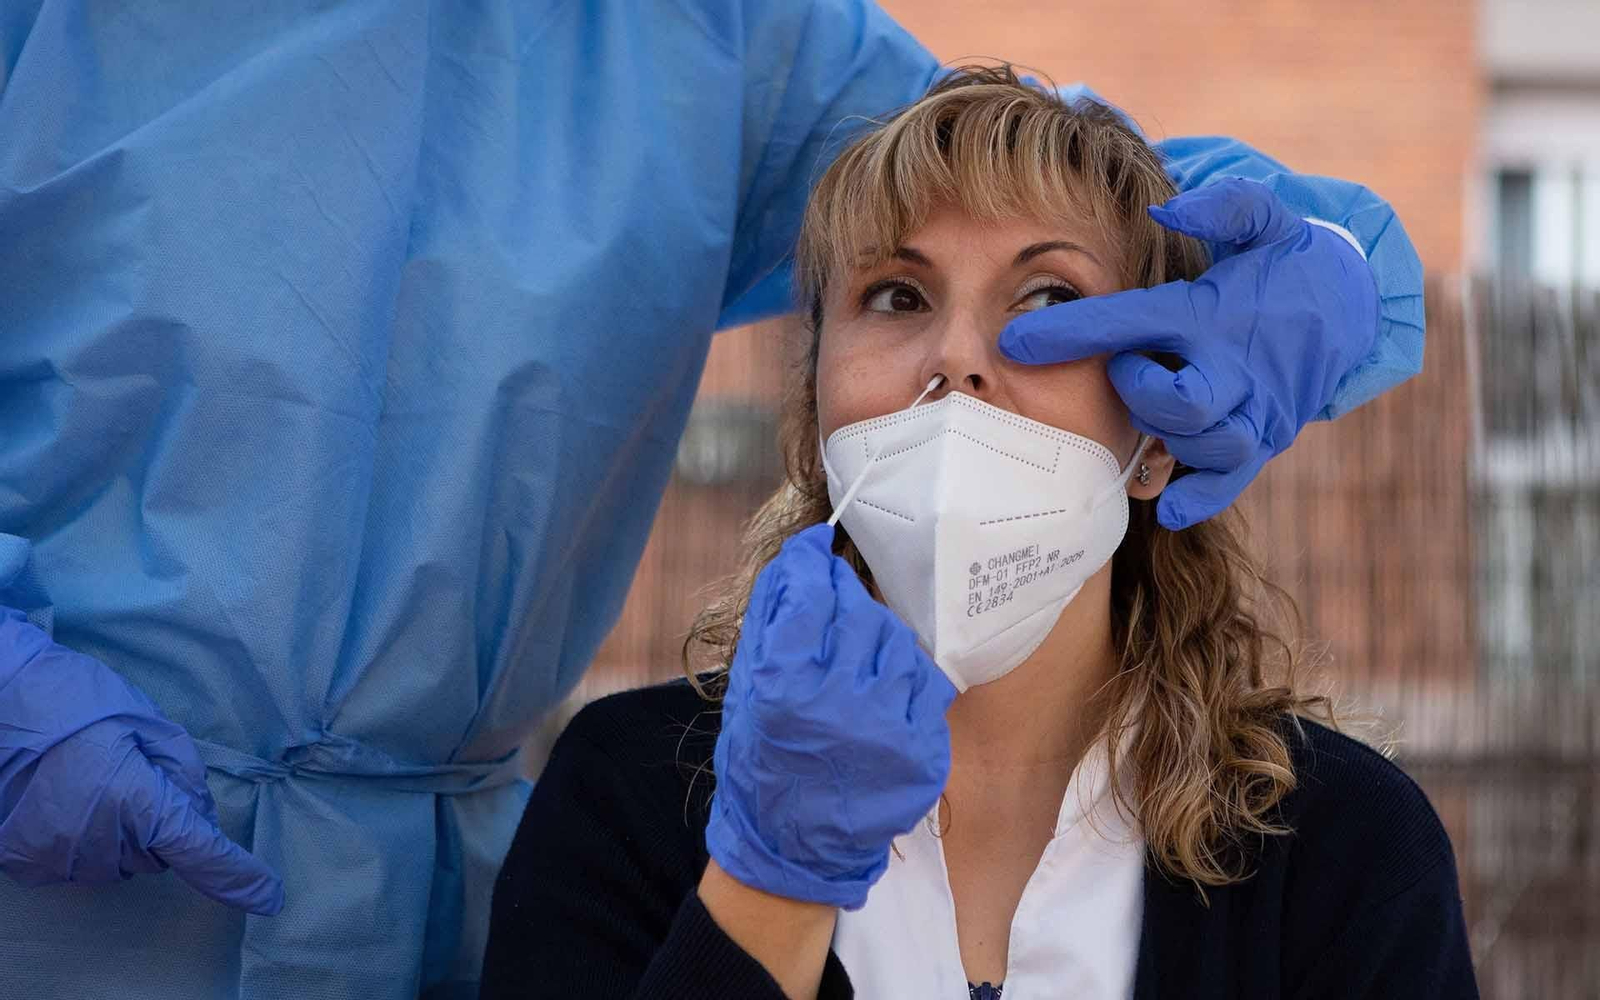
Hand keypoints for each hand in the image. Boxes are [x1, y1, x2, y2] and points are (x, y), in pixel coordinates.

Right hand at [0, 607, 284, 913]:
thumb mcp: (152, 724)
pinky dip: (84, 843)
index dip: (237, 877)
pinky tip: (69, 802)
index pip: (199, 851)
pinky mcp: (26, 863)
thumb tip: (197, 817)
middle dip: (161, 826)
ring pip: (120, 865)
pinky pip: (78, 867)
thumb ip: (185, 775)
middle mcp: (98, 839)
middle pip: (159, 856)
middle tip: (132, 777)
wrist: (5, 699)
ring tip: (93, 783)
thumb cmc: (83, 702)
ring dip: (121, 836)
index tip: (268, 898)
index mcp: (135, 799)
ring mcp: (57, 857)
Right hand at [705, 524, 956, 909]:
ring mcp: (888, 730)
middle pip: (859, 612)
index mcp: (785, 689)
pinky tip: (882, 689)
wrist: (793, 848)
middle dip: (845, 597)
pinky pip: (925, 682)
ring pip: (897, 641)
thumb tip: (795, 561)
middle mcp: (839, 706)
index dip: (811, 563)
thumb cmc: (762, 763)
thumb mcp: (746, 692)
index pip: (810, 595)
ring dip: (876, 636)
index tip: (813, 551)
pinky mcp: (922, 751)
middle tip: (834, 601)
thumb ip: (769, 624)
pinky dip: (903, 675)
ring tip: (856, 656)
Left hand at [1000, 178, 1379, 528]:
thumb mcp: (1265, 216)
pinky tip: (1166, 509)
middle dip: (1139, 392)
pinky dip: (1200, 499)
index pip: (1132, 323)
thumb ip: (1222, 205)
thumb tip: (1165, 211)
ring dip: (1167, 437)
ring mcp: (1252, 409)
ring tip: (1152, 411)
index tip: (1013, 343)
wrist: (1352, 303)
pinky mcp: (1264, 438)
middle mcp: (1234, 367)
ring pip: (1205, 444)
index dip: (1071, 333)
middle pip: (1178, 403)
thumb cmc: (1285, 259)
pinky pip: (1232, 480)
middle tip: (1126, 369)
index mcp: (1211, 312)